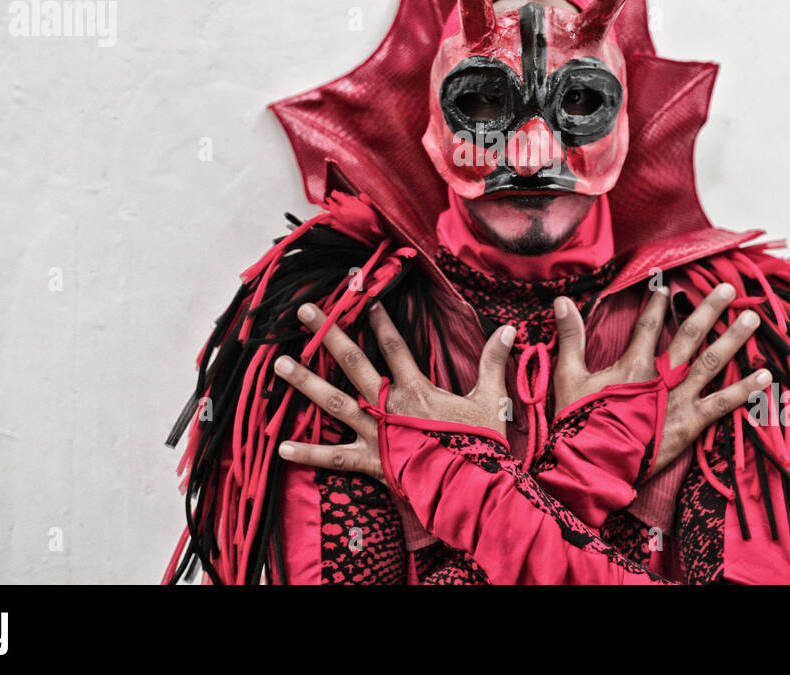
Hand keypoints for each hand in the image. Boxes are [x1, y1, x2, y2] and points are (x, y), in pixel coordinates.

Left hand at [273, 301, 514, 480]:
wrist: (472, 489)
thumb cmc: (481, 446)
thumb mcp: (491, 400)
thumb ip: (493, 362)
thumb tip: (509, 329)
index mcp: (416, 390)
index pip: (394, 347)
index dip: (380, 321)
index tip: (365, 300)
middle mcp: (390, 408)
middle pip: (353, 364)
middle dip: (328, 335)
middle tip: (304, 312)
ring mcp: (377, 435)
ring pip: (334, 404)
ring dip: (306, 383)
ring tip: (280, 364)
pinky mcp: (371, 463)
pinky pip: (334, 457)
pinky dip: (308, 454)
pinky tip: (281, 447)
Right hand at [551, 283, 772, 475]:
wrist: (593, 467)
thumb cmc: (579, 423)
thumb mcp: (569, 377)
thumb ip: (571, 337)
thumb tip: (562, 301)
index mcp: (631, 365)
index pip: (648, 326)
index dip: (656, 303)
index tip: (667, 285)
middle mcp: (660, 377)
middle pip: (689, 336)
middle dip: (709, 310)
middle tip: (729, 289)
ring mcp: (678, 401)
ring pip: (711, 363)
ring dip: (733, 340)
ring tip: (753, 320)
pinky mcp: (689, 425)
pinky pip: (722, 405)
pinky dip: (744, 390)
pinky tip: (764, 377)